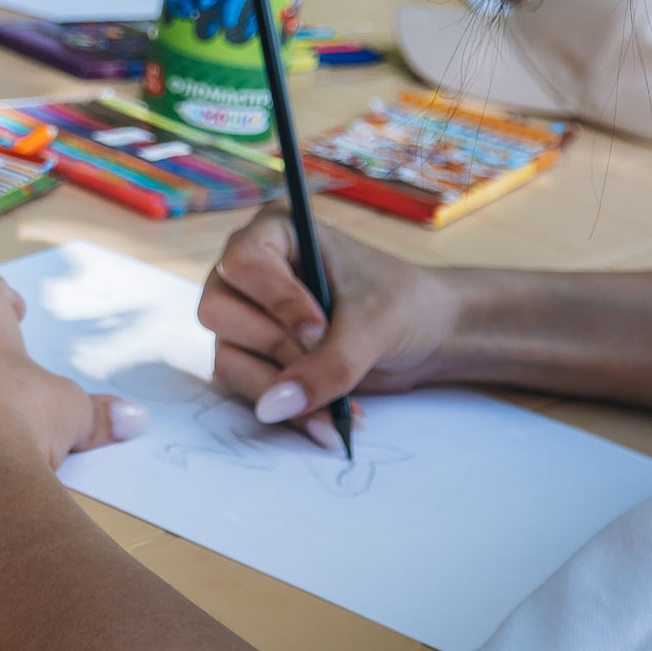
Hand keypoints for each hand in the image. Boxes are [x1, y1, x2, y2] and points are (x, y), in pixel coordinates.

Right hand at [198, 207, 462, 442]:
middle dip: (279, 348)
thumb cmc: (404, 305)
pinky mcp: (256, 355)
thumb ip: (326, 366)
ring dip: (280, 389)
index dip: (277, 301)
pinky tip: (326, 419)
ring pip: (228, 355)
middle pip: (221, 311)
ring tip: (333, 409)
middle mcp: (252, 270)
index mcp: (278, 231)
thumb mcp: (371, 328)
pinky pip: (246, 386)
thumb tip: (273, 407)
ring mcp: (249, 314)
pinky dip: (285, 409)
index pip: (245, 263)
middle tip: (330, 363)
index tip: (319, 333)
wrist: (430, 335)